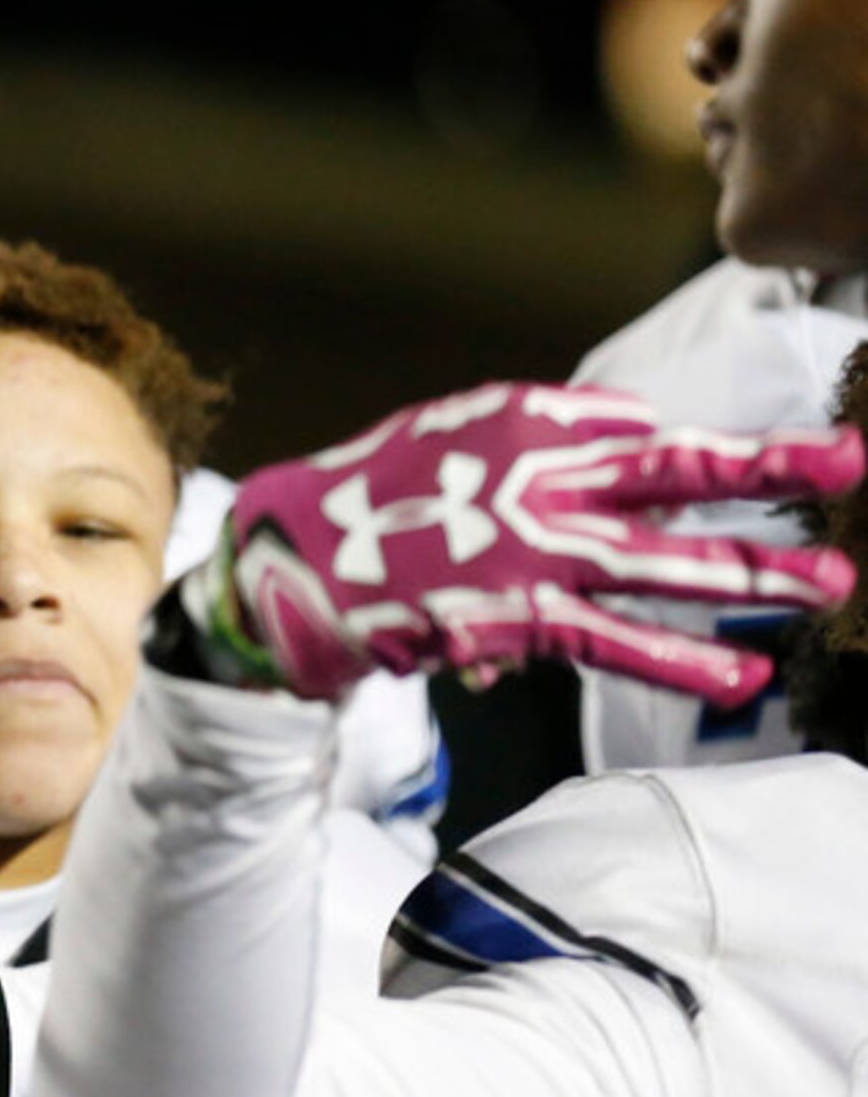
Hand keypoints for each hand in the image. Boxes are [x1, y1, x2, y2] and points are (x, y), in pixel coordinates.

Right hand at [213, 381, 860, 707]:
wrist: (286, 561)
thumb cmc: (371, 497)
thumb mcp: (454, 431)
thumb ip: (547, 428)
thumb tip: (635, 429)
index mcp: (527, 422)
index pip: (645, 431)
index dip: (721, 448)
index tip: (797, 455)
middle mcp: (539, 477)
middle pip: (677, 476)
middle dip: (771, 477)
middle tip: (854, 469)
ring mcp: (532, 549)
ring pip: (664, 561)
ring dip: (753, 573)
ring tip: (828, 584)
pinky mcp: (517, 617)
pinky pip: (616, 640)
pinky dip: (682, 658)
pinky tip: (743, 673)